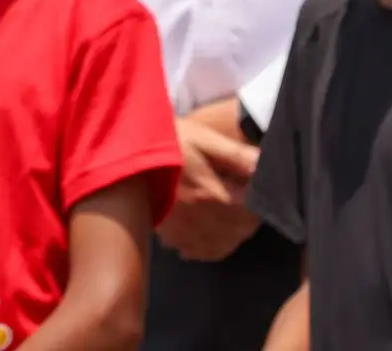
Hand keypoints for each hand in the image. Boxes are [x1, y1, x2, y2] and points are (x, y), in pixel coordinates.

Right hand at [156, 106, 259, 261]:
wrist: (125, 153)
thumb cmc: (167, 142)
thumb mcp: (204, 139)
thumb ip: (237, 155)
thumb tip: (266, 165)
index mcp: (218, 197)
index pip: (257, 208)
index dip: (262, 194)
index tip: (252, 180)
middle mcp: (206, 222)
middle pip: (244, 229)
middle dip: (250, 213)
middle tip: (241, 191)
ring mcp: (188, 233)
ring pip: (226, 243)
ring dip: (234, 230)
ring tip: (228, 210)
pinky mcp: (173, 237)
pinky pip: (201, 252)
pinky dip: (211, 245)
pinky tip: (209, 228)